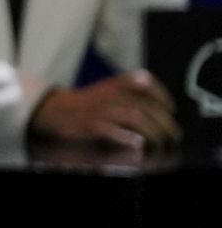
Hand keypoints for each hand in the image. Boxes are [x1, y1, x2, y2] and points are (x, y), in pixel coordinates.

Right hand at [29, 70, 179, 149]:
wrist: (55, 110)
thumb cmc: (87, 104)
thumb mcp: (108, 88)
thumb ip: (130, 89)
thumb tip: (158, 101)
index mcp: (115, 83)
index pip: (145, 84)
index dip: (162, 96)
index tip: (171, 108)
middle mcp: (110, 94)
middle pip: (146, 106)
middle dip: (164, 123)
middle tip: (173, 135)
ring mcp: (101, 110)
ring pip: (136, 118)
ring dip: (153, 132)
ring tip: (160, 143)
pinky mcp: (92, 125)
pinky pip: (114, 131)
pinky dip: (128, 138)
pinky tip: (137, 143)